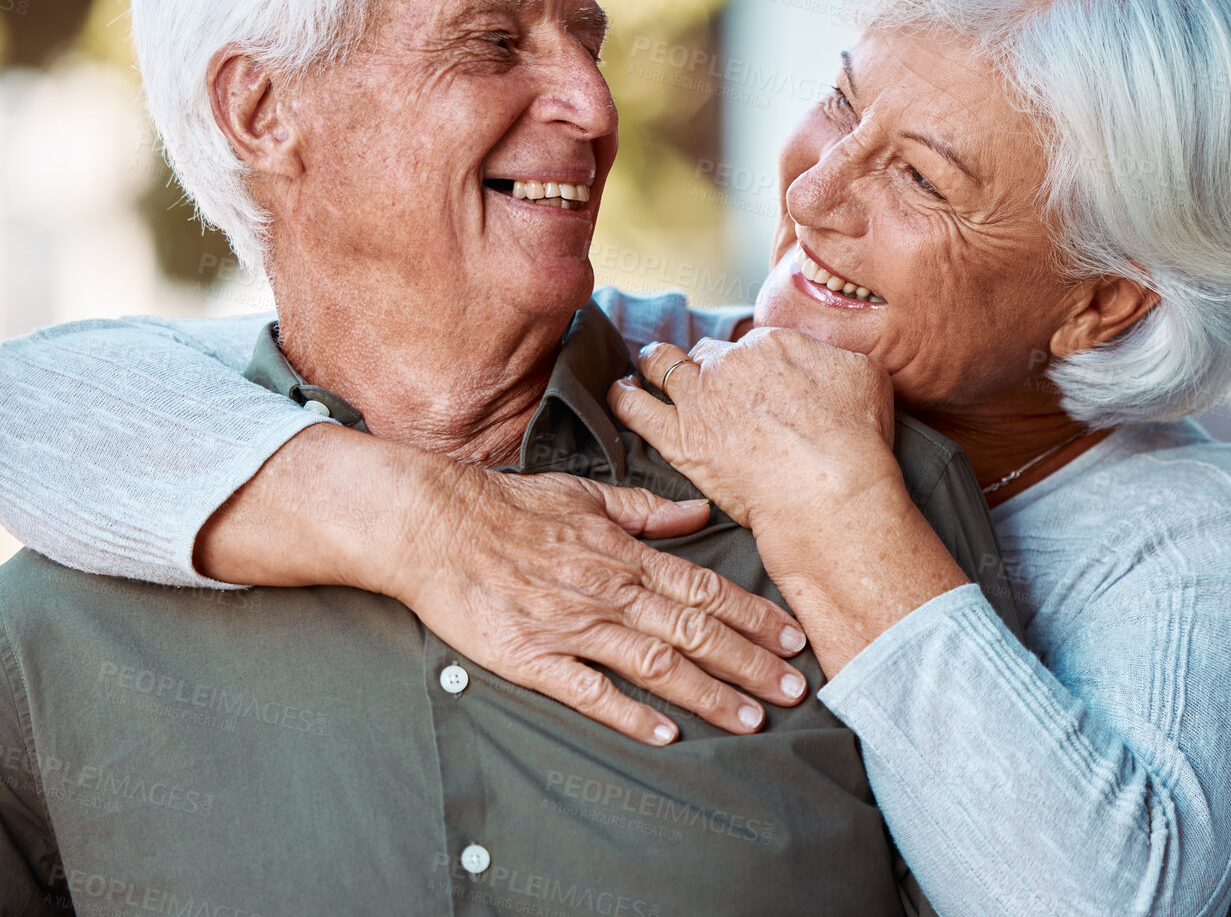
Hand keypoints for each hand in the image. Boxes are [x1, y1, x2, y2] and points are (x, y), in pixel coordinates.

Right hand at [387, 461, 811, 744]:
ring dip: (709, 695)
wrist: (435, 525)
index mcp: (624, 555)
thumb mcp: (585, 494)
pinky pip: (590, 691)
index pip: (705, 589)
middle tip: (795, 693)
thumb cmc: (508, 506)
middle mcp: (609, 591)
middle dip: (750, 664)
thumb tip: (698, 514)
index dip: (755, 617)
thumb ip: (645, 511)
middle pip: (695, 632)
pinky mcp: (533, 657)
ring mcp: (573, 626)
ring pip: (656, 665)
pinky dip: (630, 713)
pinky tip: (665, 735)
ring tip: (750, 721)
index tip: (794, 640)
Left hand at [608, 331, 967, 677]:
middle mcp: (729, 362)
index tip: (752, 378)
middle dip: (706, 364)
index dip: (749, 362)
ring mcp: (698, 398)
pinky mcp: (678, 437)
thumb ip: (832, 357)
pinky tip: (622, 392)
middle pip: (706, 352)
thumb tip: (821, 357)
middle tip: (709, 382)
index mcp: (771, 343)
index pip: (749, 344)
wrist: (829, 488)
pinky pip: (634, 407)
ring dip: (657, 363)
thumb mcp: (865, 374)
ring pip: (662, 364)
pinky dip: (624, 396)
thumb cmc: (855, 437)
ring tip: (651, 367)